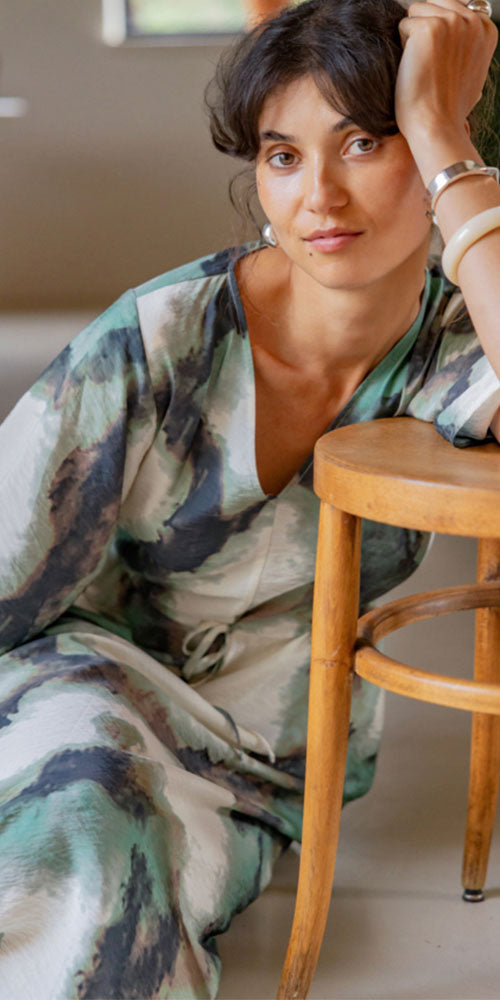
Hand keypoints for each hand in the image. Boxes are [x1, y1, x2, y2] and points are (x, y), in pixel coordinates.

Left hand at [395, 0, 497, 142]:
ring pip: (416, 12)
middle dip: (424, 31)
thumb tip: (454, 24)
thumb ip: (466, 42)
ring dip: (412, 38)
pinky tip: (416, 68)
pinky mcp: (430, 28)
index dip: (437, 35)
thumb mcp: (470, 68)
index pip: (447, 8)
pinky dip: (403, 48)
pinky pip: (404, 25)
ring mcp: (453, 22)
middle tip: (429, 65)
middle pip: (432, 5)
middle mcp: (473, 21)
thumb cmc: (448, 105)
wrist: (437, 125)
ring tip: (424, 66)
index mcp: (486, 28)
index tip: (441, 62)